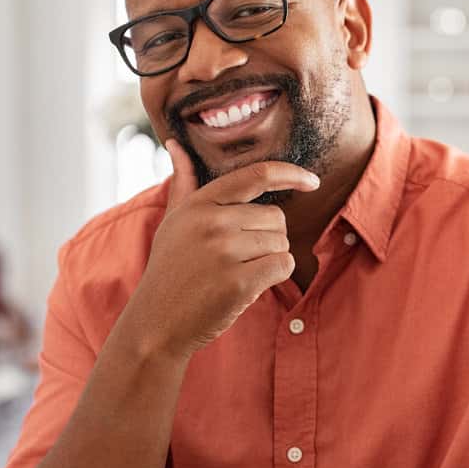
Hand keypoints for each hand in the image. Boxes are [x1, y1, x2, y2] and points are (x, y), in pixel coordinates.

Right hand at [126, 139, 319, 359]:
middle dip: (269, 237)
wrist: (156, 323)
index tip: (313, 181)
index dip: (291, 174)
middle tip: (238, 257)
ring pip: (282, 242)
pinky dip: (275, 276)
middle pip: (276, 217)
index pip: (256, 175)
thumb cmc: (170, 269)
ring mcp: (225, 252)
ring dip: (270, 259)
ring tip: (237, 272)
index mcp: (200, 204)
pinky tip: (249, 285)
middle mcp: (212, 223)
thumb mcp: (172, 221)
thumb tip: (176, 144)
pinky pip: (284, 265)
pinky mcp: (239, 282)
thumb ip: (183, 182)